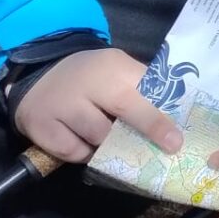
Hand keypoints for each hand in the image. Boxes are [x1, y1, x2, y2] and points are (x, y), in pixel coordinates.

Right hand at [13, 48, 181, 164]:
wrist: (41, 74)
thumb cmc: (92, 78)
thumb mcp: (118, 71)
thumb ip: (142, 89)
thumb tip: (175, 116)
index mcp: (112, 65)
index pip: (143, 87)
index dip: (161, 114)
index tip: (177, 136)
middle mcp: (86, 82)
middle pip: (123, 107)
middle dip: (148, 128)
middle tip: (169, 147)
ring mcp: (60, 105)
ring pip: (98, 137)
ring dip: (109, 144)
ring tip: (110, 138)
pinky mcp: (40, 127)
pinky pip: (73, 152)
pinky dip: (83, 152)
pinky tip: (83, 141)